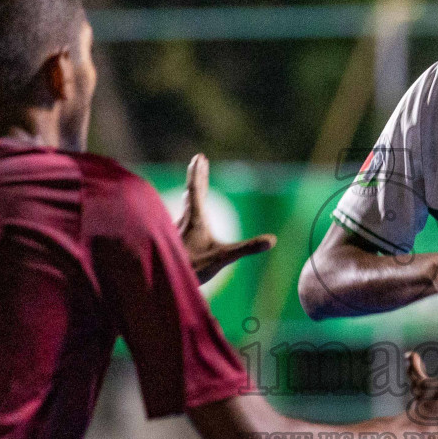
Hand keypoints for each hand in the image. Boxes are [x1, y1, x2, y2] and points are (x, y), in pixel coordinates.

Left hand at [177, 154, 275, 284]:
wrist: (165, 281)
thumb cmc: (193, 268)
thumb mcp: (223, 257)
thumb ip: (247, 248)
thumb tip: (272, 240)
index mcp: (196, 219)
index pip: (196, 190)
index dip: (198, 173)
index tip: (199, 157)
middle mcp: (185, 220)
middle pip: (190, 192)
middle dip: (197, 176)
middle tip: (199, 160)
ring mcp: (177, 230)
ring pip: (185, 206)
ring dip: (192, 192)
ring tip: (195, 185)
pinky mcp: (173, 240)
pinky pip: (182, 218)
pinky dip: (188, 209)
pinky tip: (186, 218)